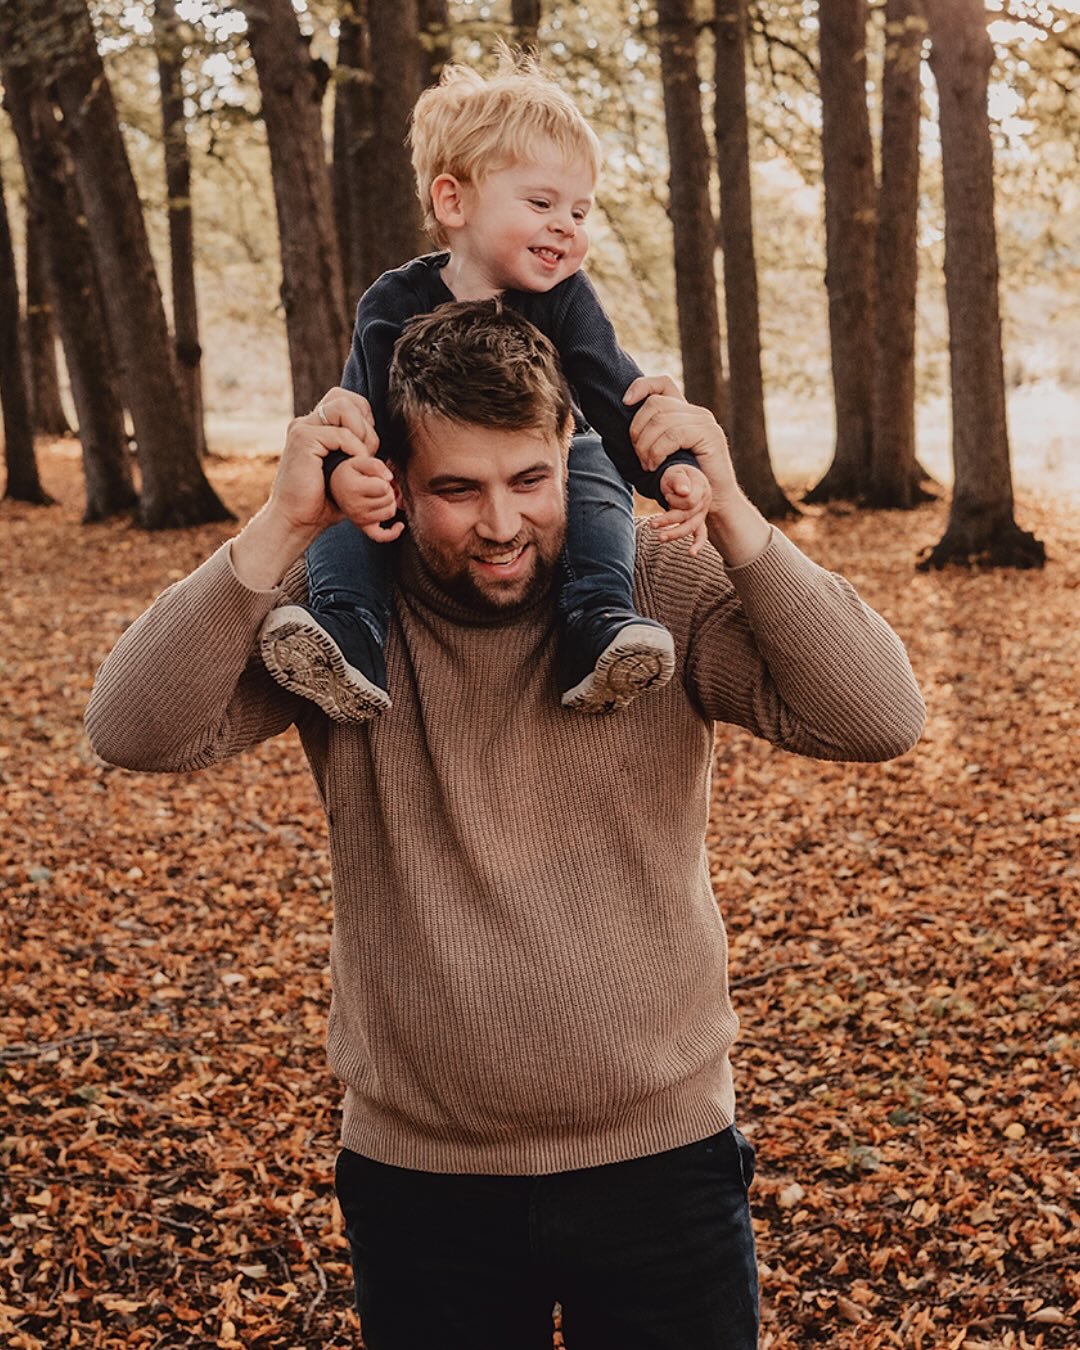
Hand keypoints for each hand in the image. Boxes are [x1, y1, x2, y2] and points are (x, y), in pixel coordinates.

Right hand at [266, 388, 386, 533]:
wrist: (297, 520)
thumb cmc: (324, 502)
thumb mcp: (345, 470)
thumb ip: (355, 448)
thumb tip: (376, 434)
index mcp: (315, 426)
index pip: (347, 400)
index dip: (365, 418)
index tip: (369, 446)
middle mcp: (306, 422)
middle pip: (346, 398)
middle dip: (366, 423)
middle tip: (369, 453)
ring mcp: (302, 428)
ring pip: (343, 408)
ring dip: (362, 433)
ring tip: (363, 459)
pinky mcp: (302, 439)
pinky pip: (341, 433)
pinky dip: (355, 449)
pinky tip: (353, 467)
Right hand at [328, 456, 403, 541]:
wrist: (335, 484)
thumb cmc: (350, 472)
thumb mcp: (359, 461)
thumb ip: (376, 465)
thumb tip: (389, 478)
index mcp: (355, 489)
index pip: (384, 488)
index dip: (385, 480)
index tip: (377, 477)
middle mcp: (356, 507)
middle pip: (389, 500)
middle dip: (389, 491)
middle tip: (380, 485)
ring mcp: (359, 519)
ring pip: (389, 512)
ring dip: (390, 503)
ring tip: (381, 495)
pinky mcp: (363, 526)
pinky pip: (381, 536)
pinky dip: (393, 533)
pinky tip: (399, 525)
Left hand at [624, 375, 769, 566]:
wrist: (713, 502)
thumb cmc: (683, 482)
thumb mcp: (662, 455)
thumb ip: (651, 436)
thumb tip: (624, 422)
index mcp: (684, 412)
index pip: (662, 383)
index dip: (641, 387)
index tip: (624, 403)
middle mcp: (696, 412)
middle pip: (655, 404)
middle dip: (637, 429)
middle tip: (638, 456)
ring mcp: (704, 422)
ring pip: (661, 420)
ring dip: (646, 445)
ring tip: (646, 466)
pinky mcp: (709, 435)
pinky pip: (674, 434)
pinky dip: (657, 450)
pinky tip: (654, 466)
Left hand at [654, 464, 710, 554]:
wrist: (681, 478)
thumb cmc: (676, 475)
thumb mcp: (675, 473)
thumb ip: (678, 481)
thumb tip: (684, 492)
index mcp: (702, 487)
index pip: (689, 501)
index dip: (675, 500)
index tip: (666, 496)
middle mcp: (705, 501)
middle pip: (688, 515)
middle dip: (669, 520)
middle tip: (652, 524)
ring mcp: (702, 513)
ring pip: (691, 526)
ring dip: (675, 533)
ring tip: (660, 538)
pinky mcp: (698, 521)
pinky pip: (701, 535)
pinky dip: (697, 544)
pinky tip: (692, 554)